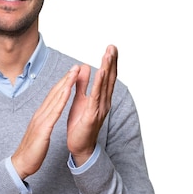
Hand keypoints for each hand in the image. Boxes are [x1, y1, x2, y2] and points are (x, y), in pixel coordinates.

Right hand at [11, 65, 79, 179]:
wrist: (21, 163)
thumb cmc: (32, 150)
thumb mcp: (40, 132)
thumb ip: (44, 122)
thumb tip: (49, 115)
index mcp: (41, 115)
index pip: (53, 96)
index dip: (63, 83)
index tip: (72, 74)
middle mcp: (40, 114)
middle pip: (54, 93)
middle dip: (66, 78)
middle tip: (76, 66)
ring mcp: (41, 120)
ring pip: (55, 98)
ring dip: (65, 84)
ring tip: (75, 73)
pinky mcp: (43, 129)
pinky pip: (54, 112)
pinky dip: (61, 100)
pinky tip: (67, 91)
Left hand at [67, 45, 117, 165]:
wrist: (79, 146)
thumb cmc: (79, 125)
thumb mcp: (80, 100)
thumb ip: (82, 85)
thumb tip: (84, 67)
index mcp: (101, 98)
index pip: (107, 77)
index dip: (109, 63)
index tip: (111, 48)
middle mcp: (104, 102)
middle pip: (109, 78)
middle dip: (111, 62)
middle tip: (113, 46)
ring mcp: (100, 108)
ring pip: (105, 85)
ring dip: (107, 68)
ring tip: (109, 54)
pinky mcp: (93, 114)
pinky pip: (96, 96)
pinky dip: (99, 83)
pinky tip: (101, 72)